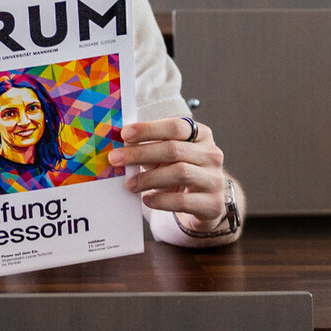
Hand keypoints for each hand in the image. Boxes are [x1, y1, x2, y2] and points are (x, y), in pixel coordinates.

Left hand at [107, 117, 228, 231]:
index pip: (175, 126)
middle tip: (115, 159)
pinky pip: (184, 201)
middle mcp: (211, 154)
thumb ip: (149, 145)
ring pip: (180, 173)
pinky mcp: (213, 204)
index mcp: (200, 135)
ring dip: (148, 178)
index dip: (148, 129)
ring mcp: (215, 179)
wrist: (205, 202)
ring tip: (130, 184)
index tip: (124, 134)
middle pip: (173, 150)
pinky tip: (147, 199)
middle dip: (140, 153)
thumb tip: (119, 144)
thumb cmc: (179, 170)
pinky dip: (162, 200)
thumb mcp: (167, 154)